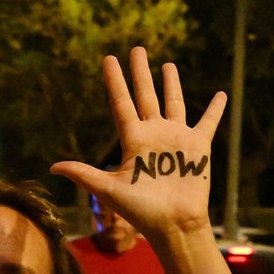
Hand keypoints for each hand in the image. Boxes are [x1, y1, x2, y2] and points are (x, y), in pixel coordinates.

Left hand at [51, 47, 226, 240]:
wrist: (172, 223)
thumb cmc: (140, 210)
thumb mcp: (108, 189)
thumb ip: (83, 174)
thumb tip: (52, 167)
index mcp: (132, 140)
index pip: (121, 103)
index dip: (115, 82)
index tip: (109, 59)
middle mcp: (153, 135)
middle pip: (145, 96)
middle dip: (140, 73)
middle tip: (136, 49)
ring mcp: (176, 139)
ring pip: (173, 103)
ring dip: (170, 84)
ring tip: (166, 64)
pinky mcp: (198, 147)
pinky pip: (208, 122)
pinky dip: (215, 109)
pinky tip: (221, 94)